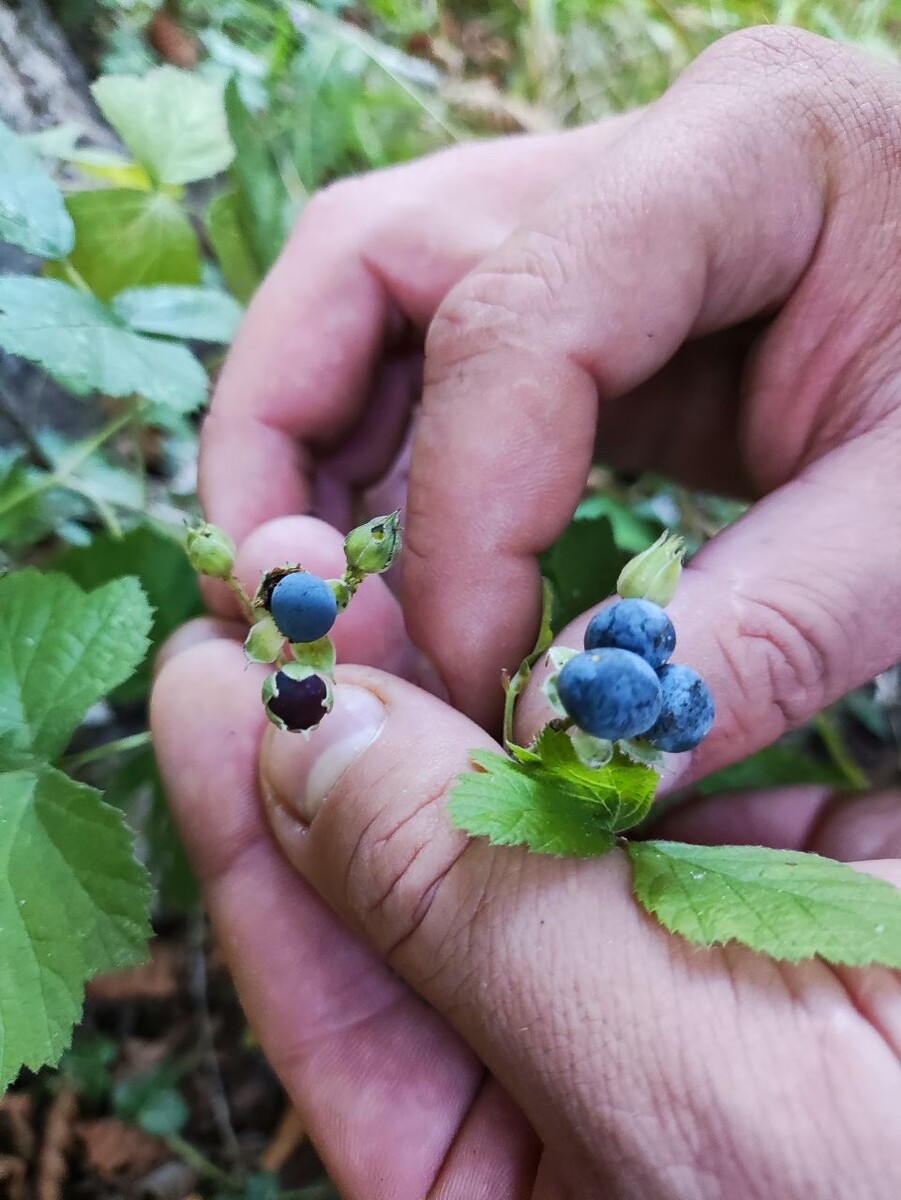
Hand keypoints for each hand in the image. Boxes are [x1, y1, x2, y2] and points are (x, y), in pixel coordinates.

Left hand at [152, 518, 900, 1198]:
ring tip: (383, 578)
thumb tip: (314, 744)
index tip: (208, 668)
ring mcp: (642, 968)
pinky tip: (547, 624)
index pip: (325, 978)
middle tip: (282, 590)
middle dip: (347, 732)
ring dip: (460, 692)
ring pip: (510, 809)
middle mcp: (546, 1066)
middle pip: (404, 877)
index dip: (250, 816)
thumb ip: (478, 923)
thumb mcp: (683, 1105)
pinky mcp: (740, 893)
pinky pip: (625, 779)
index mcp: (480, 1168)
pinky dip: (587, 698)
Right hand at [203, 26, 900, 772]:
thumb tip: (565, 743)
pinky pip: (437, 377)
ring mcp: (599, 226)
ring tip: (329, 616)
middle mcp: (640, 161)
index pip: (516, 323)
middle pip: (365, 266)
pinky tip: (409, 586)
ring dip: (318, 474)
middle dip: (286, 449)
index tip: (477, 678)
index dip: (461, 519)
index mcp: (746, 148)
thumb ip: (762, 631)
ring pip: (371, 317)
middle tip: (284, 609)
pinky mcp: (595, 310)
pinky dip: (392, 487)